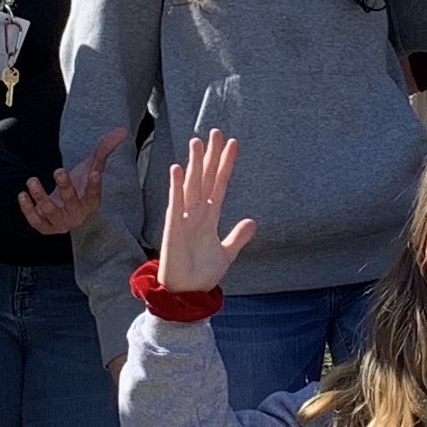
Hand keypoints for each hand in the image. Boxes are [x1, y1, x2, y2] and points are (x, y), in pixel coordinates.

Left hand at [18, 127, 127, 238]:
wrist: (62, 207)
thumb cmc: (80, 185)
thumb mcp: (91, 167)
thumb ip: (104, 149)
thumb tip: (121, 131)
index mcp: (90, 203)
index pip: (95, 196)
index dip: (95, 186)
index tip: (95, 173)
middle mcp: (77, 215)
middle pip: (72, 202)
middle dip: (65, 187)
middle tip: (59, 170)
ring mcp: (60, 223)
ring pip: (50, 211)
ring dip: (41, 196)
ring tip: (32, 181)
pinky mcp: (45, 227)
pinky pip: (35, 221)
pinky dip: (28, 209)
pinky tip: (23, 195)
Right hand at [154, 128, 252, 292]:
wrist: (187, 293)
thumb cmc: (202, 274)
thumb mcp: (226, 254)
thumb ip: (238, 237)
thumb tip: (253, 222)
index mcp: (209, 216)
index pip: (219, 184)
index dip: (225, 164)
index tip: (232, 144)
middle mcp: (197, 212)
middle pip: (204, 178)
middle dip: (210, 156)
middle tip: (215, 132)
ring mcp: (184, 218)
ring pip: (190, 185)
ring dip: (193, 164)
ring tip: (197, 141)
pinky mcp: (173, 227)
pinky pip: (175, 203)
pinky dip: (176, 186)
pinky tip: (178, 168)